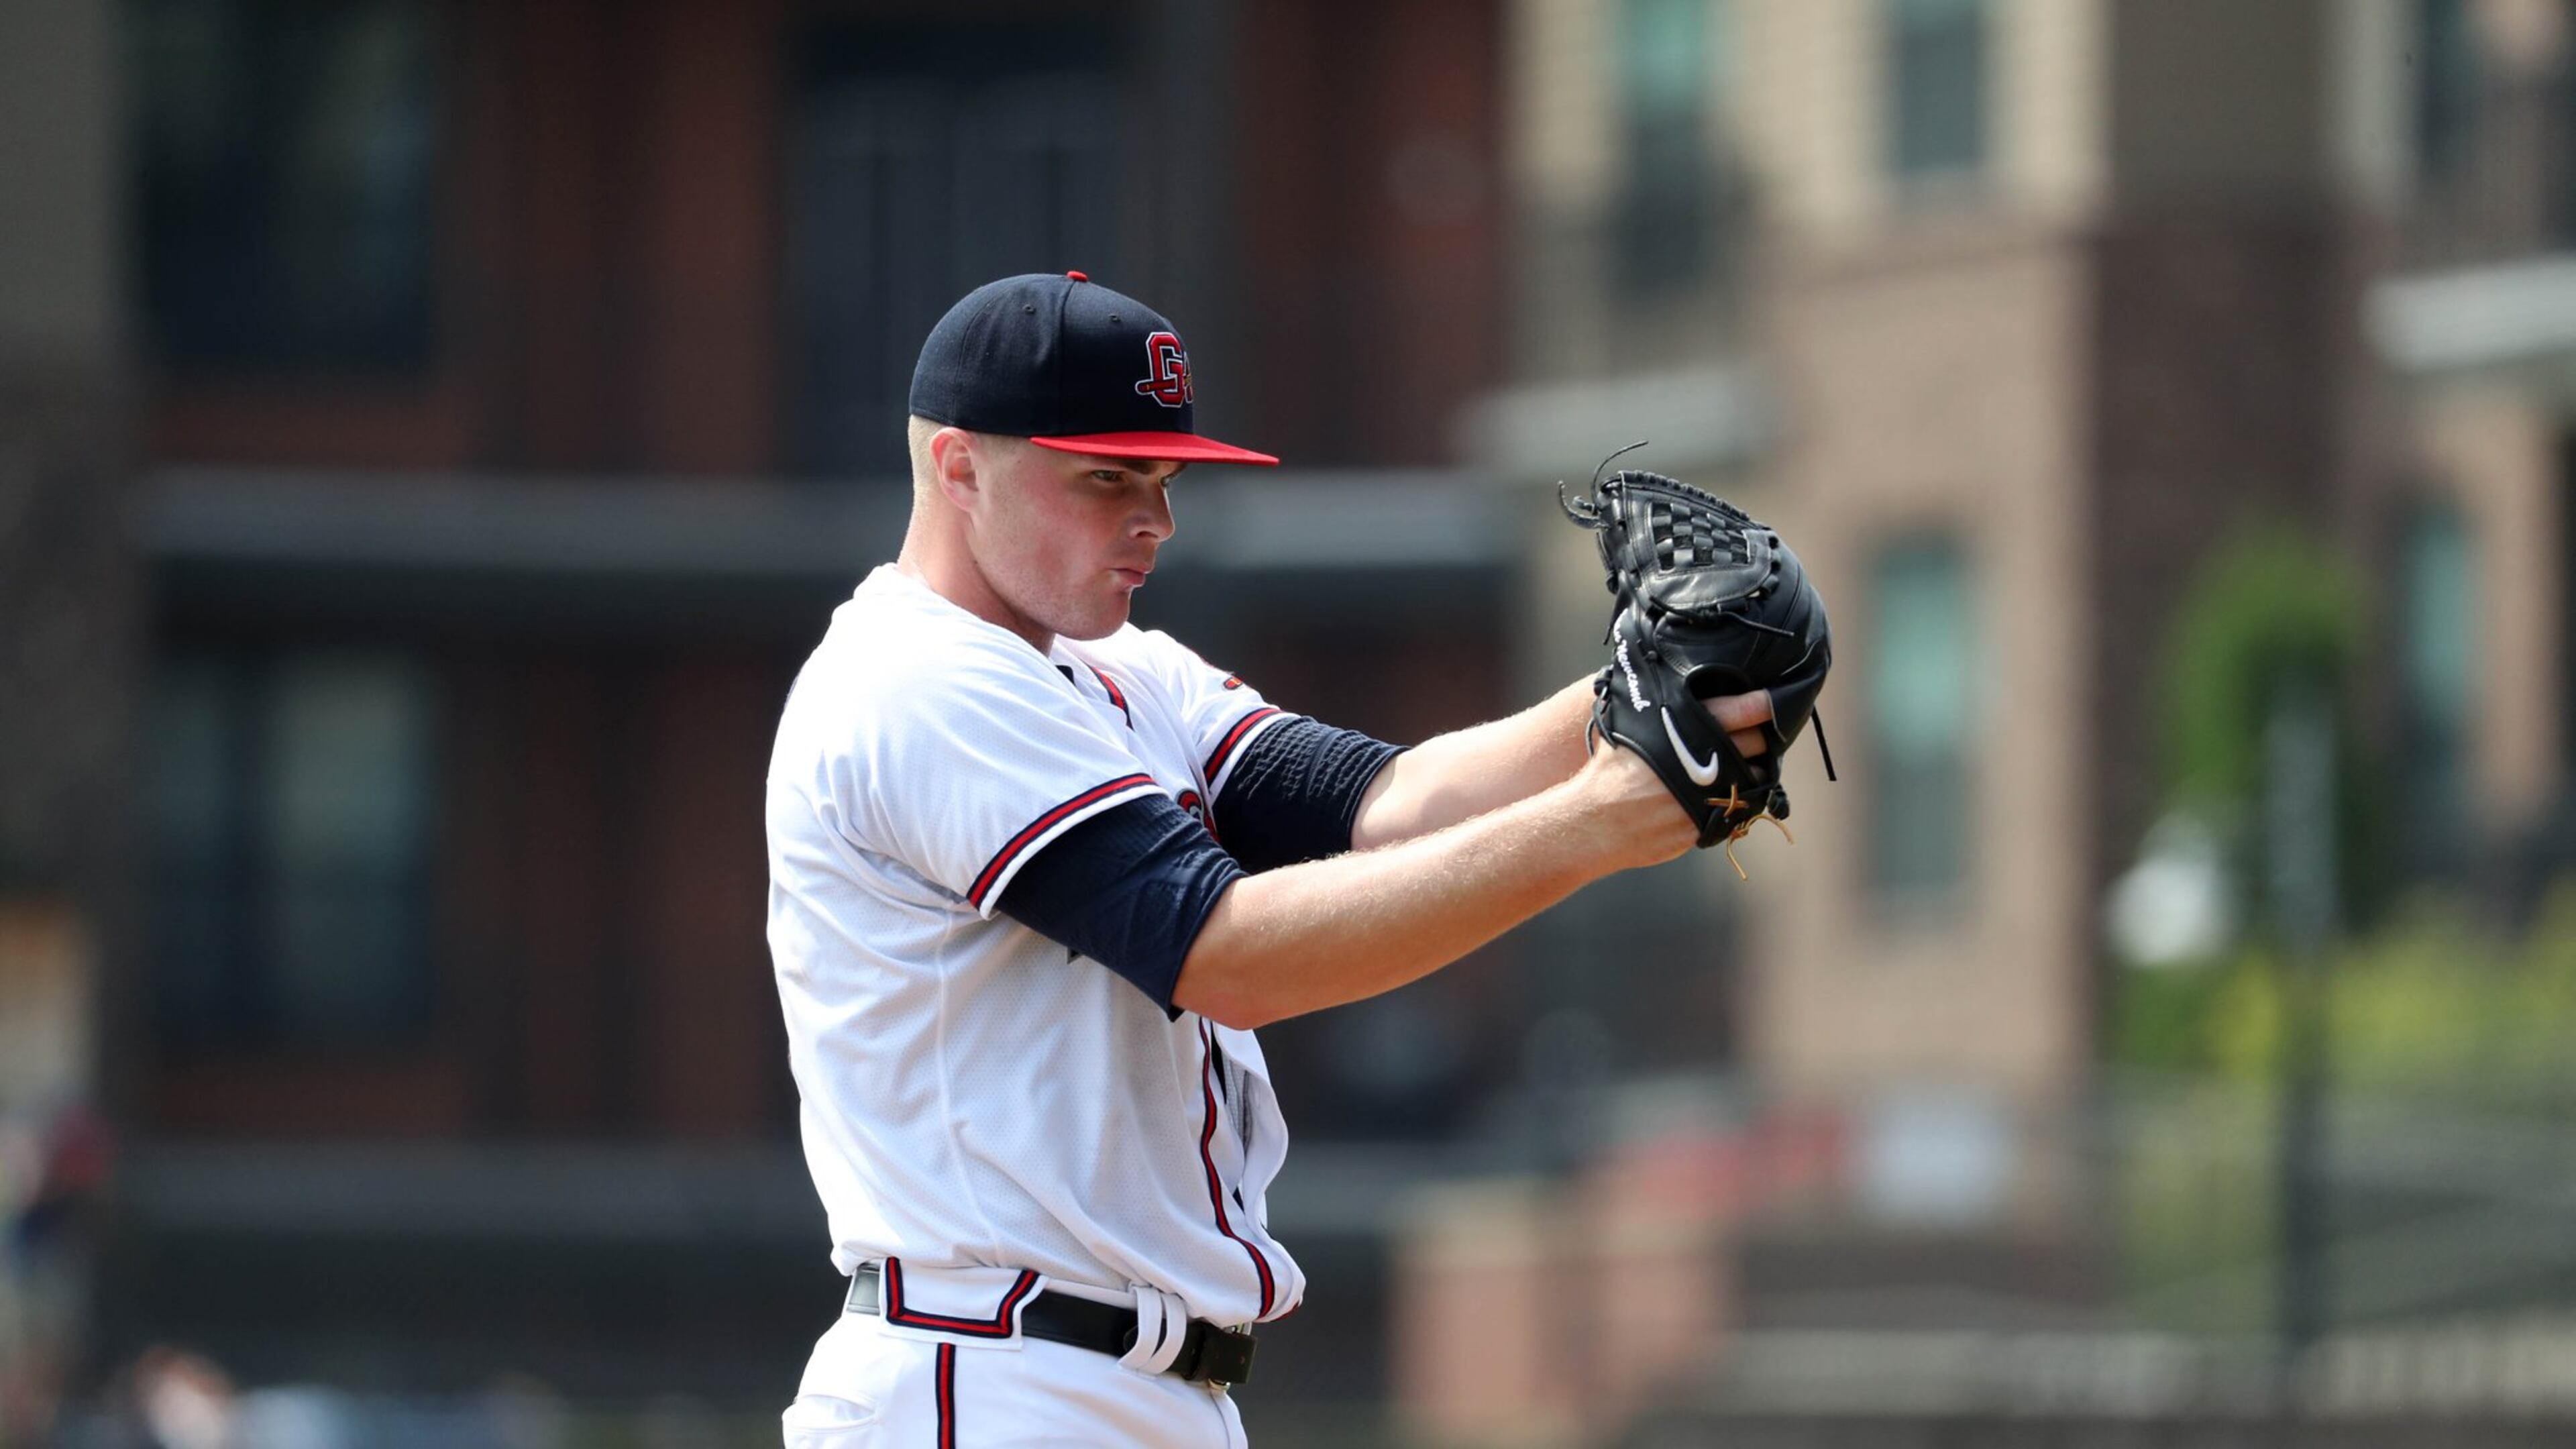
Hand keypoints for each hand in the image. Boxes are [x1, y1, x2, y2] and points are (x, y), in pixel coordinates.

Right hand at [1572, 689, 1773, 869]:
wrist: (1593, 822)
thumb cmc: (1607, 772)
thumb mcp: (1627, 727)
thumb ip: (1652, 706)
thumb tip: (1652, 676)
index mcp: (1684, 731)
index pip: (1737, 711)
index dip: (1759, 704)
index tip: (1770, 702)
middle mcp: (1701, 762)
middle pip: (1754, 743)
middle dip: (1758, 738)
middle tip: (1755, 736)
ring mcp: (1707, 795)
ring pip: (1752, 777)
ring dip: (1750, 771)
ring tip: (1738, 768)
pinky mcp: (1707, 823)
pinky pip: (1736, 807)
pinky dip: (1733, 799)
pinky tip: (1722, 794)